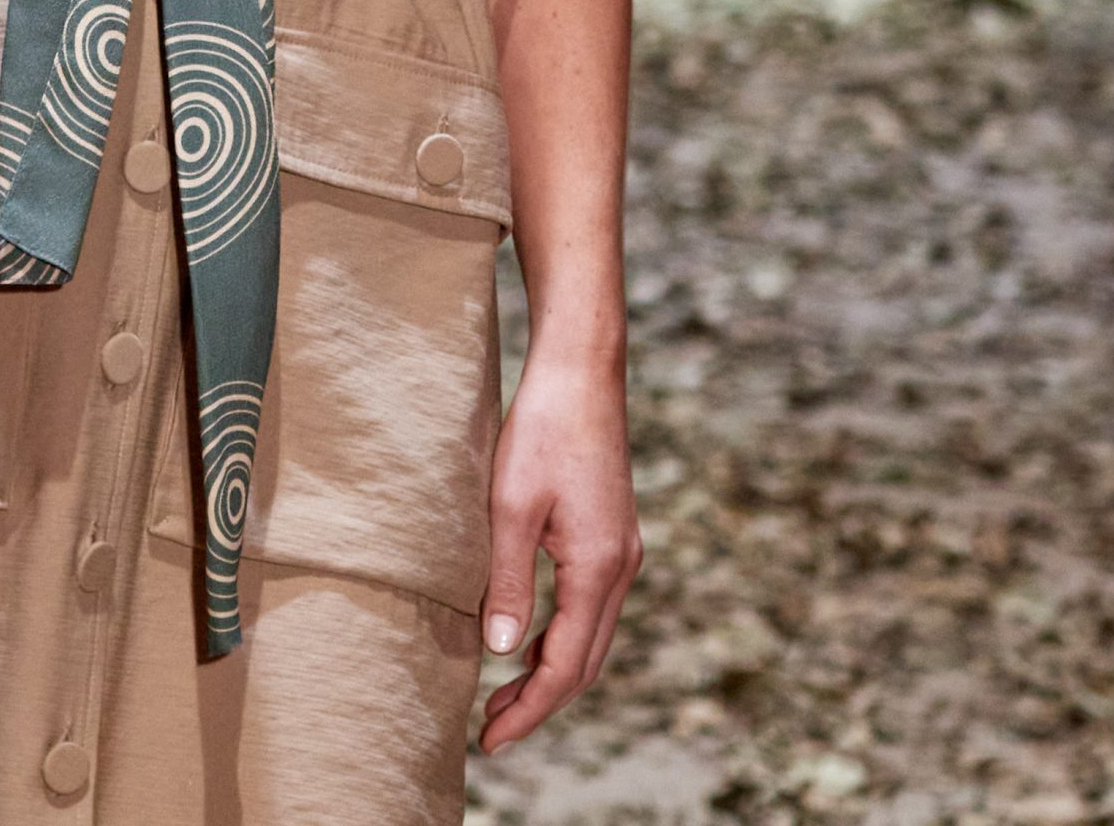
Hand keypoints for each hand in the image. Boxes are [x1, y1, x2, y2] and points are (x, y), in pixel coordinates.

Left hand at [476, 354, 641, 754]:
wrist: (580, 370)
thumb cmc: (540, 428)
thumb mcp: (510, 505)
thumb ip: (507, 581)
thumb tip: (501, 653)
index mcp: (598, 568)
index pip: (565, 667)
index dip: (529, 711)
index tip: (491, 742)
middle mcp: (621, 568)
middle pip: (585, 662)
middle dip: (540, 702)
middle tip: (490, 731)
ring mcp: (623, 551)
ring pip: (591, 637)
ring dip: (551, 670)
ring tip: (502, 696)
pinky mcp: (613, 534)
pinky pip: (591, 607)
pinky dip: (562, 636)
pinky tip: (529, 636)